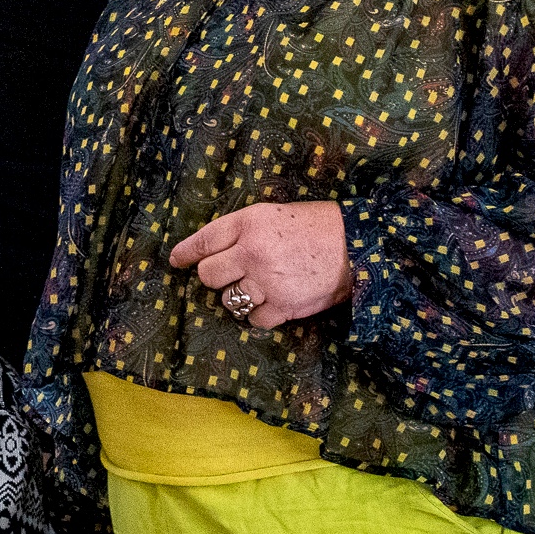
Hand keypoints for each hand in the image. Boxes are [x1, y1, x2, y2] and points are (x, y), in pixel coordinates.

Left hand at [167, 201, 351, 329]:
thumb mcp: (274, 214)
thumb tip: (213, 251)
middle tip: (231, 274)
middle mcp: (252, 252)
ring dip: (238, 296)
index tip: (177, 260)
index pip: (204, 240)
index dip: (186, 252)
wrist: (357, 246)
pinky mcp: (282, 307)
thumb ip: (243, 230)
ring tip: (258, 287)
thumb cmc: (316, 226)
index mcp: (249, 223)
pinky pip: (253, 319)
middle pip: (209, 275)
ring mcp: (265, 282)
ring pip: (228, 300)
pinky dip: (259, 314)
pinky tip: (272, 302)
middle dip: (216, 276)